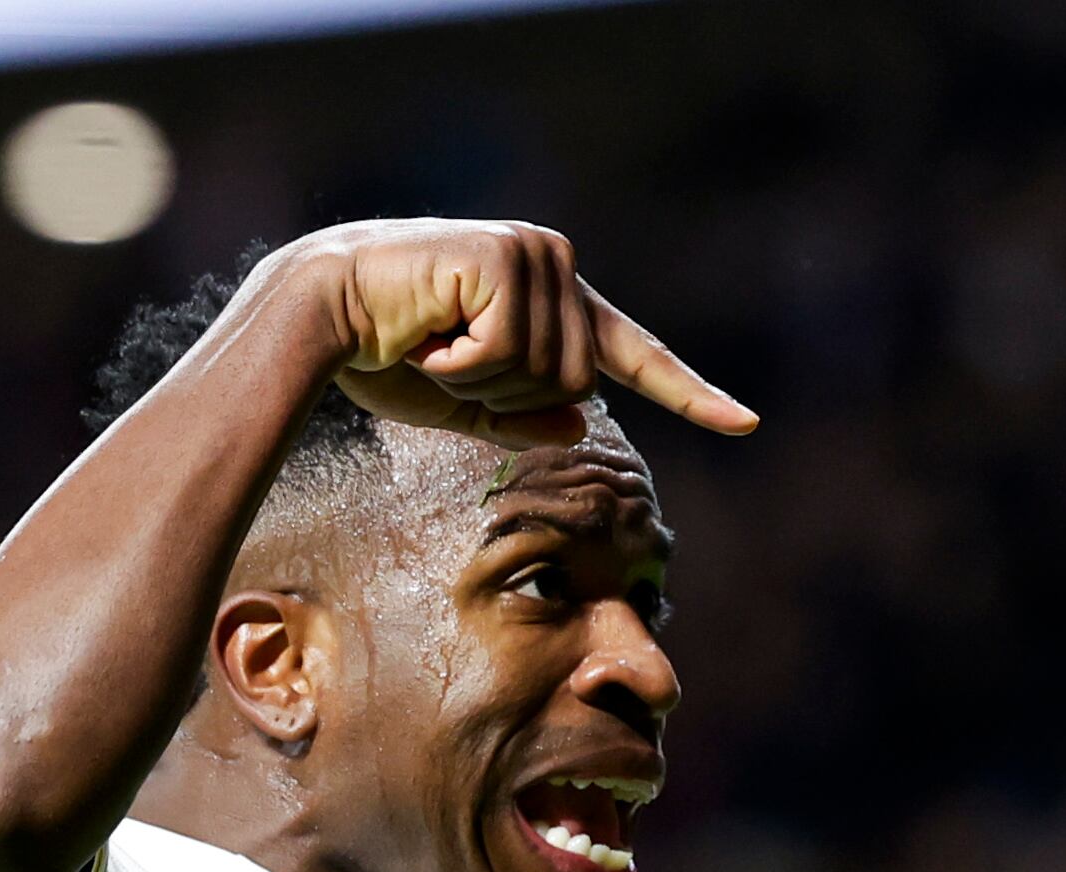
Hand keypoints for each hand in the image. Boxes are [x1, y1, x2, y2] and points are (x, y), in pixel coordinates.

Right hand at [294, 219, 755, 445]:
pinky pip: (511, 350)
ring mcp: (537, 255)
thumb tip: (579, 420)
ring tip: (430, 341)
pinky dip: (461, 360)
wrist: (320, 315)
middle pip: (579, 384)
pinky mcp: (509, 257)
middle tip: (443, 361)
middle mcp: (555, 267)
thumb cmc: (383, 356)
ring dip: (480, 379)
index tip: (745, 423)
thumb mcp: (467, 404)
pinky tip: (426, 331)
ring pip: (550, 373)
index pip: (634, 355)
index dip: (690, 393)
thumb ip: (525, 416)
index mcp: (554, 304)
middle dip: (506, 396)